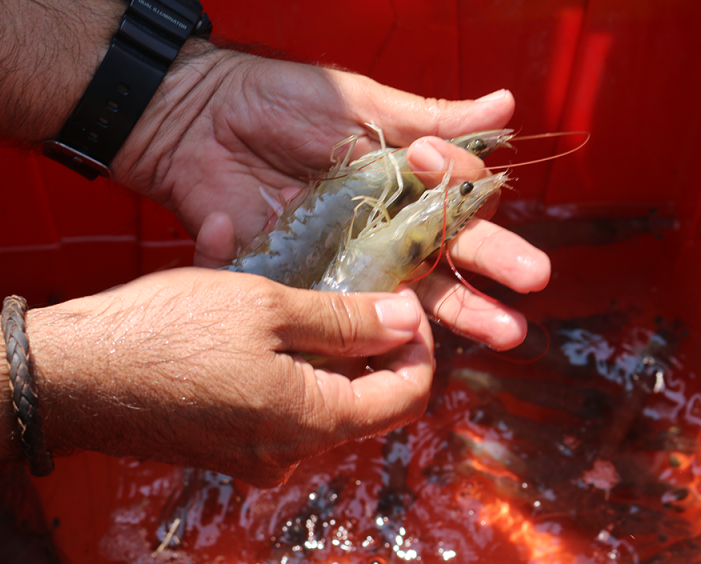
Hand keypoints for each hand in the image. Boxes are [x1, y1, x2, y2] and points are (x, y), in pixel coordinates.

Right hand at [28, 268, 433, 486]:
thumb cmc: (165, 333)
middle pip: (362, 401)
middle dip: (369, 346)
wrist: (72, 375)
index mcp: (310, 423)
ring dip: (318, 347)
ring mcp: (253, 456)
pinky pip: (274, 403)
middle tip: (355, 292)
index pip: (405, 399)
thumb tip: (406, 321)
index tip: (405, 305)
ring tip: (297, 293)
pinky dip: (280, 362)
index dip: (419, 349)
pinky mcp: (224, 445)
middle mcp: (287, 454)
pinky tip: (253, 317)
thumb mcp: (265, 307)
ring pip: (316, 399)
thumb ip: (345, 320)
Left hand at [111, 47, 546, 348]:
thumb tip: (507, 105)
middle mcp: (376, 226)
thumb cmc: (276, 99)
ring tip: (502, 332)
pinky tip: (410, 339)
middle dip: (489, 271)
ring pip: (403, 292)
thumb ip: (426, 117)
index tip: (474, 186)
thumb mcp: (357, 104)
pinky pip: (340, 307)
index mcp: (395, 181)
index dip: (476, 204)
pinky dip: (373, 322)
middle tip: (532, 288)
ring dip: (453, 313)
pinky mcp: (301, 279)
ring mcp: (341, 257)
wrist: (195, 119)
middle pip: (441, 256)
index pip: (454, 201)